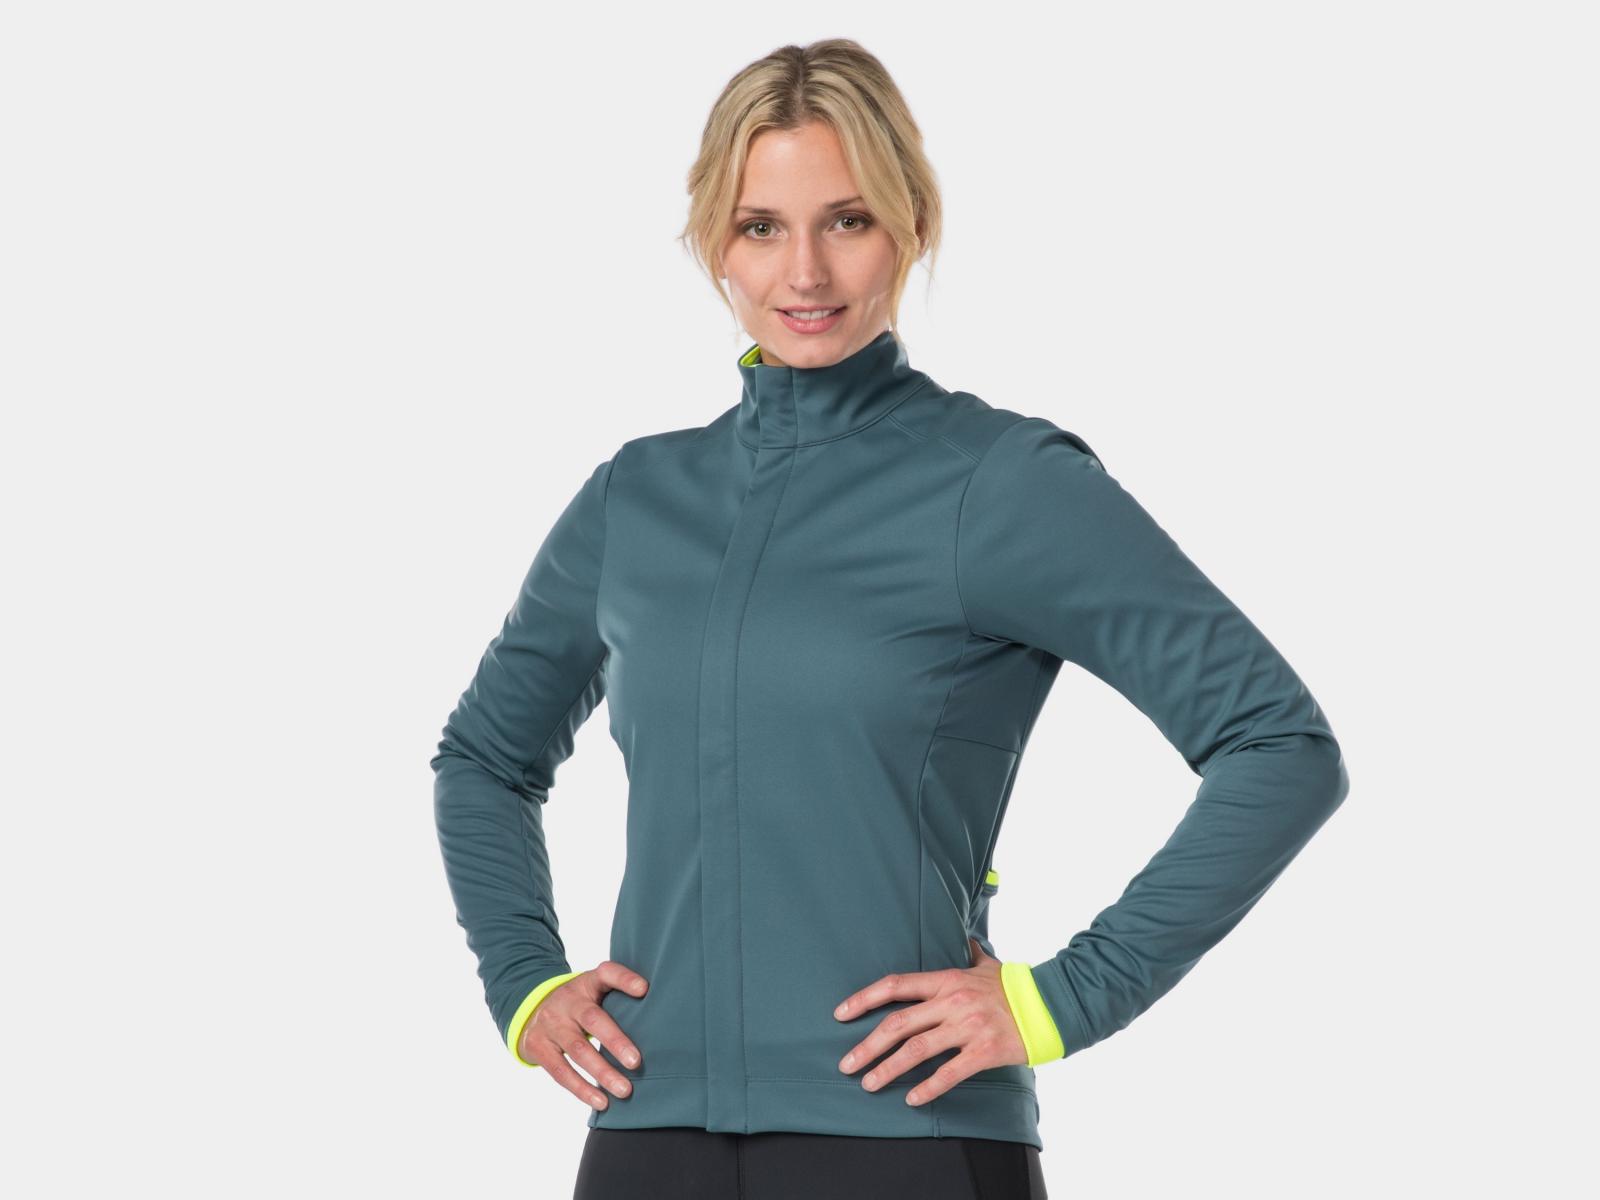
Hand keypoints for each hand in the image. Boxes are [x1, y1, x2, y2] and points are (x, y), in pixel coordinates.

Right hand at [520, 960, 648, 1110]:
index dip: (624, 979)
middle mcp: (567, 1000)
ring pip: (578, 1050)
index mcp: (586, 983)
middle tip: (636, 1062)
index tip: (644, 989)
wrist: (530, 1009)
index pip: (606, 973)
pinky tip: (601, 1102)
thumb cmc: (578, 1003)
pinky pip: (560, 1071)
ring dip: (602, 1073)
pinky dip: (582, 1089)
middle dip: (616, 1042)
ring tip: (625, 1090)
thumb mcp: (593, 989)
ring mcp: (550, 1024)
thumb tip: (659, 1012)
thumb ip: (618, 994)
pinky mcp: (538, 1046)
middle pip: (593, 1020)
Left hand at [833, 937, 1026, 1105]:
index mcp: (946, 979)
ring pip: (917, 1050)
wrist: (1051, 1004)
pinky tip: (911, 1099)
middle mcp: (952, 1002)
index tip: (841, 1014)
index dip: (864, 999)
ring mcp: (968, 1027)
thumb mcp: (987, 964)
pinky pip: (950, 1073)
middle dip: (867, 1045)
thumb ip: (970, 953)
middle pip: (898, 1023)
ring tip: (868, 1084)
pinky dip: (928, 1088)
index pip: (895, 985)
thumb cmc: (1016, 986)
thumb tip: (964, 938)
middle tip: (846, 1064)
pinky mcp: (985, 1051)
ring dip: (888, 1069)